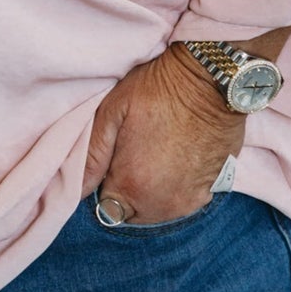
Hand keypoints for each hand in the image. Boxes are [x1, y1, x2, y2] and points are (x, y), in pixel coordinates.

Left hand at [82, 45, 244, 224]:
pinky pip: (185, 200)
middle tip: (135, 154)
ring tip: (157, 155)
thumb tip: (77, 188)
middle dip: (128, 191)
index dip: (106, 183)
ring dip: (153, 192)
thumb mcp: (113, 111)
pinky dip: (178, 187)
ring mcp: (190, 199)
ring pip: (159, 210)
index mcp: (132, 186)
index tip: (114, 161)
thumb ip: (92, 154)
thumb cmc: (158, 89)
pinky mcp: (213, 189)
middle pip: (133, 212)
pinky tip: (179, 159)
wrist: (212, 78)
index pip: (107, 207)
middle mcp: (162, 203)